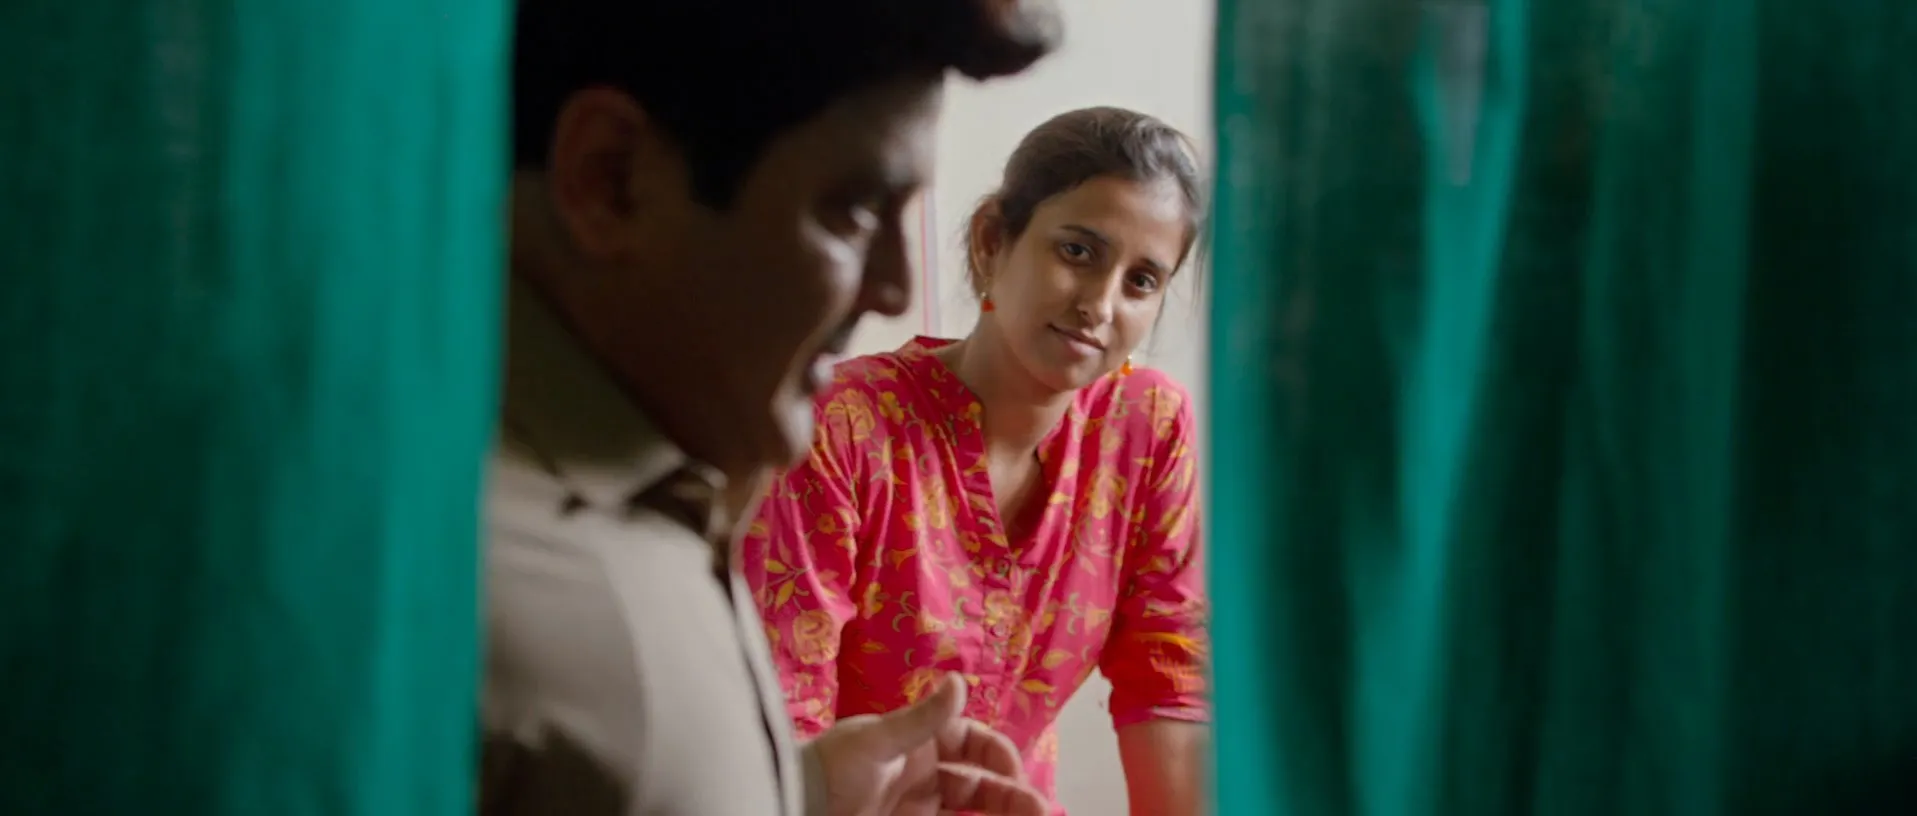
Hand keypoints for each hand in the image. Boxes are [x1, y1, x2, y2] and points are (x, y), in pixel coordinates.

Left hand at [807, 673, 1047, 815]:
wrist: (792, 804)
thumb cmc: (829, 770)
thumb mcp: (876, 741)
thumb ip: (921, 717)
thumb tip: (960, 680)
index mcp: (918, 739)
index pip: (972, 741)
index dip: (998, 755)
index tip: (1016, 773)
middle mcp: (923, 770)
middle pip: (980, 781)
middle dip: (1012, 794)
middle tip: (1041, 811)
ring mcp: (917, 804)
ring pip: (973, 808)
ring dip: (1003, 813)